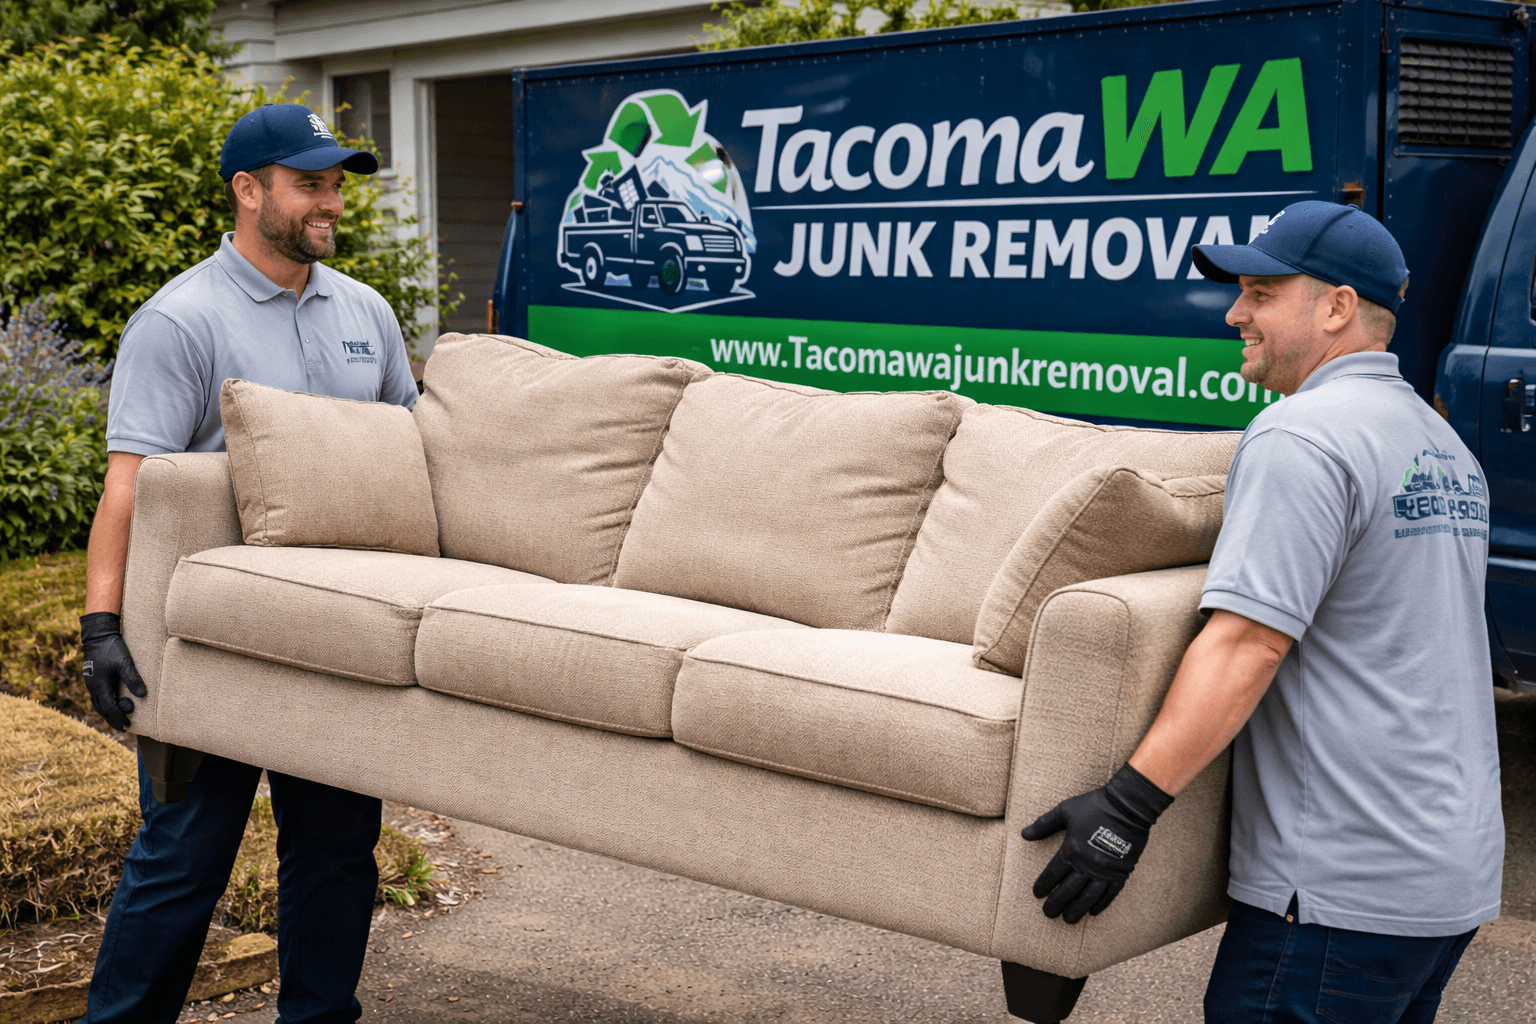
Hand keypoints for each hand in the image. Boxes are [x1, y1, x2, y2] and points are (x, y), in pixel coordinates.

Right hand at [80, 612, 145, 731]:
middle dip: (112, 719)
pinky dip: (104, 703)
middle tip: (123, 727)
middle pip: (101, 709)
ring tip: (117, 719)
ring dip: (108, 712)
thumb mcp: (124, 662)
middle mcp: (92, 686)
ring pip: (98, 703)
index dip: (118, 717)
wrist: (98, 634)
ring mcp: (91, 682)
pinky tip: (111, 703)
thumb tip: (142, 695)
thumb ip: (133, 678)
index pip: (109, 707)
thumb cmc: (112, 647)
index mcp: (99, 685)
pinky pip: (97, 696)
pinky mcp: (93, 677)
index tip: (127, 725)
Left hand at [1019, 763, 1172, 923]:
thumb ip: (1044, 824)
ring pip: (1088, 897)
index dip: (1043, 885)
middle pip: (1068, 890)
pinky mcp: (1121, 872)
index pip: (1053, 874)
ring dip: (1077, 909)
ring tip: (1068, 920)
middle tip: (1048, 914)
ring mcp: (1105, 871)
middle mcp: (1087, 865)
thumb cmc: (1093, 806)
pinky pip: (1110, 894)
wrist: (1127, 807)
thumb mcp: (1064, 811)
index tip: (1037, 894)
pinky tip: (1093, 912)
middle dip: (1056, 903)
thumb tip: (1024, 834)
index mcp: (1071, 850)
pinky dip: (1101, 904)